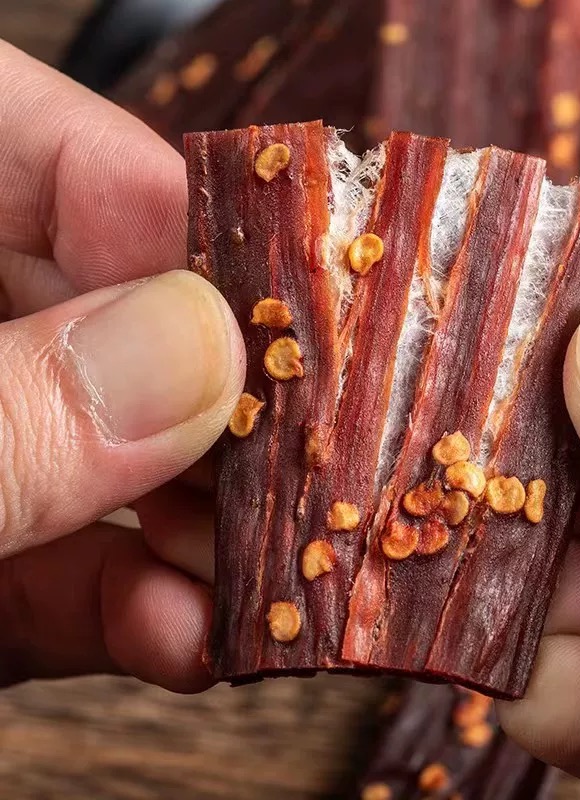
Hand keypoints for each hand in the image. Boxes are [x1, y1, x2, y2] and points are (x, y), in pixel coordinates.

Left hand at [0, 41, 243, 690]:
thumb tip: (190, 357)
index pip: (41, 146)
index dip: (176, 219)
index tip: (275, 305)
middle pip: (106, 319)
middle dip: (215, 406)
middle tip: (297, 458)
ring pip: (105, 459)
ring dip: (194, 528)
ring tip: (255, 573)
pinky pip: (64, 571)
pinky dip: (136, 607)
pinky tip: (188, 632)